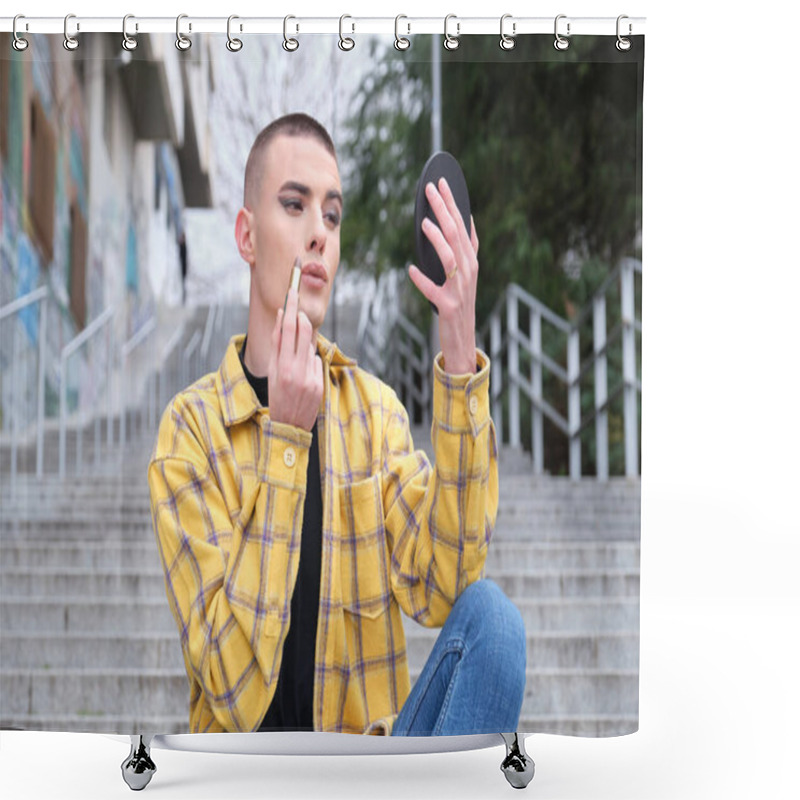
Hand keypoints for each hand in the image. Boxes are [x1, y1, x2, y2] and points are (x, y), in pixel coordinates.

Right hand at [267, 286, 323, 431]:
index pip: (288, 329)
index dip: (291, 308)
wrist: (288, 426)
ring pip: (310, 346)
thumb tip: (283, 317)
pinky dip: (310, 362)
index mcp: (281, 366)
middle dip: (302, 315)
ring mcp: (310, 377)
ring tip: (294, 358)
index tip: (293, 291)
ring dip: (304, 344)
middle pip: (304, 331)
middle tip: (299, 307)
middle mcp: (296, 370)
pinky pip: (315, 362)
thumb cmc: (277, 395)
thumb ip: (277, 345)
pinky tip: (303, 375)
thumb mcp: (271, 371)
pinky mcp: (319, 384)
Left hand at [408, 178, 478, 374]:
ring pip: (450, 257)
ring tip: (424, 223)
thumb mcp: (466, 277)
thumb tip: (465, 221)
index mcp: (471, 263)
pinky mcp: (448, 307)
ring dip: (437, 238)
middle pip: (456, 235)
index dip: (454, 204)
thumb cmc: (459, 306)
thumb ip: (465, 251)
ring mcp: (459, 290)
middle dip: (443, 209)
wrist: (463, 341)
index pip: (464, 227)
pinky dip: (422, 280)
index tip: (442, 183)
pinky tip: (412, 271)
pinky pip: (434, 290)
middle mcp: (468, 273)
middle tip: (430, 189)